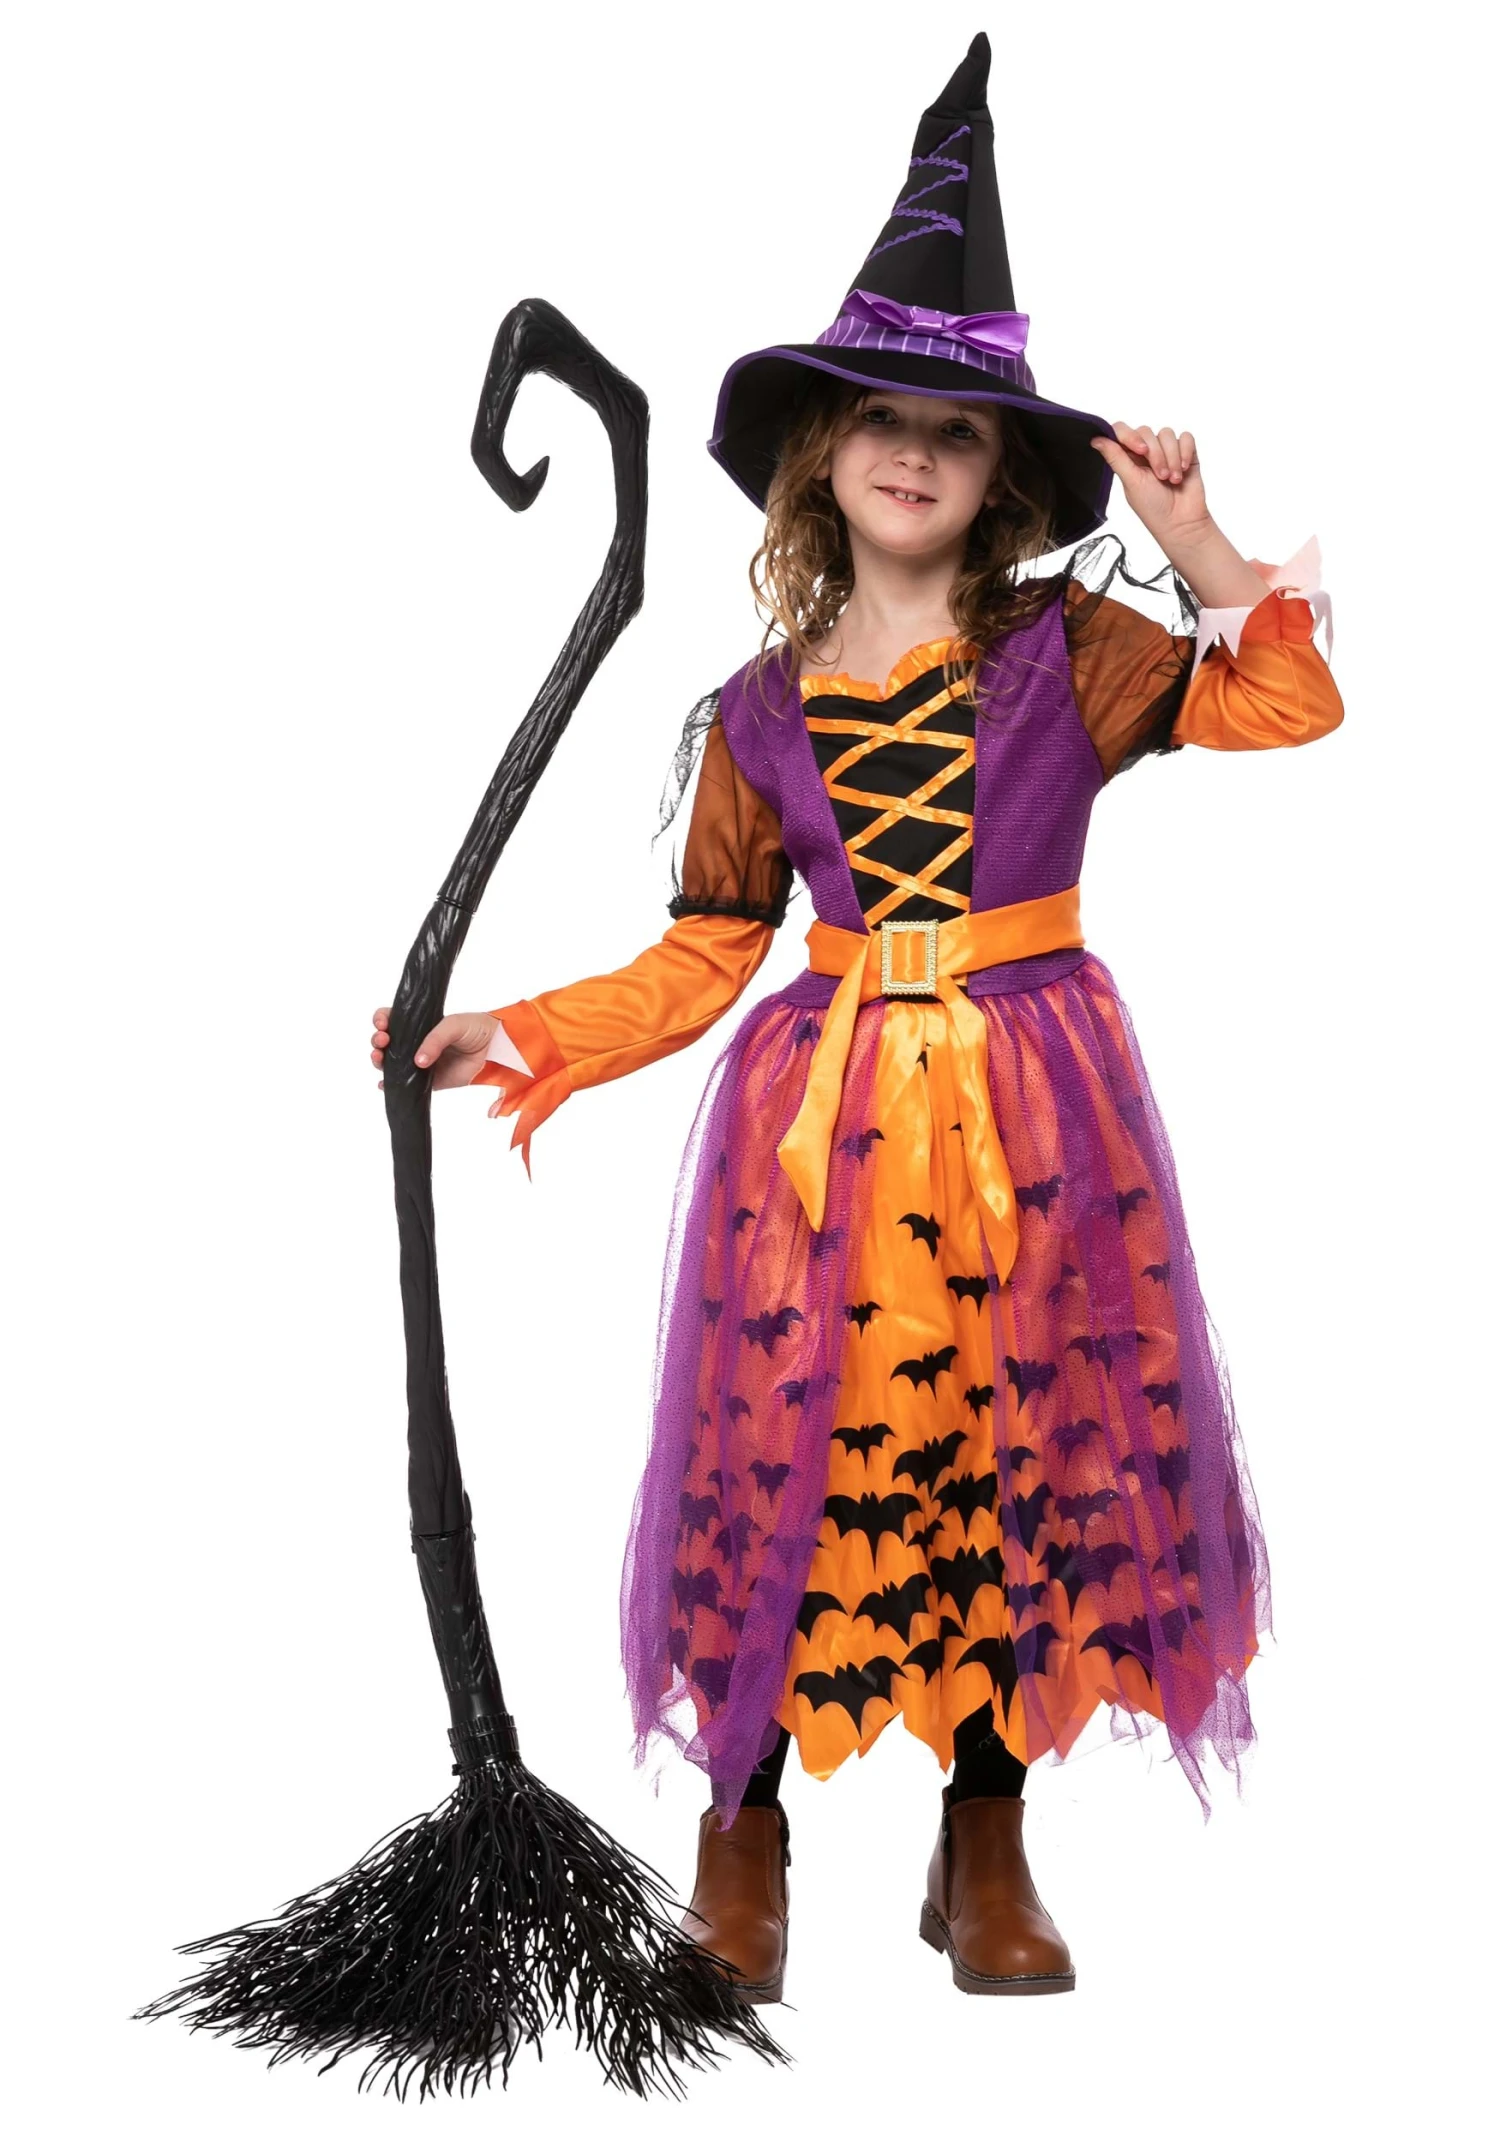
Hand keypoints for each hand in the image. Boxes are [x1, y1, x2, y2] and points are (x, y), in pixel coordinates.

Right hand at [370, 1006, 497, 1091]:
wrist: (495, 1048)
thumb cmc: (474, 1028)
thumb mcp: (453, 1025)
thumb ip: (435, 1040)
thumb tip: (418, 1061)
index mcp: (418, 1023)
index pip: (392, 1019)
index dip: (382, 1019)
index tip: (383, 1024)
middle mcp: (415, 1042)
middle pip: (386, 1041)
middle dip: (377, 1040)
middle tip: (382, 1040)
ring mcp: (419, 1061)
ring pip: (391, 1062)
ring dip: (379, 1060)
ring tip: (380, 1058)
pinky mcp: (427, 1080)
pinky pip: (405, 1084)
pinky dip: (390, 1085)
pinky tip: (384, 1084)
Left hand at [1089, 422, 1211, 547]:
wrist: (1181, 521)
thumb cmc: (1154, 509)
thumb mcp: (1131, 482)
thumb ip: (1116, 458)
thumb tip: (1095, 439)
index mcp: (1128, 459)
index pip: (1122, 432)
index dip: (1130, 436)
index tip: (1141, 451)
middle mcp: (1146, 453)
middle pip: (1147, 432)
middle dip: (1156, 455)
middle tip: (1160, 476)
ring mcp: (1166, 452)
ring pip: (1167, 434)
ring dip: (1171, 457)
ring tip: (1173, 479)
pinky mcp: (1185, 453)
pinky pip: (1186, 438)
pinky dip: (1185, 452)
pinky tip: (1183, 469)